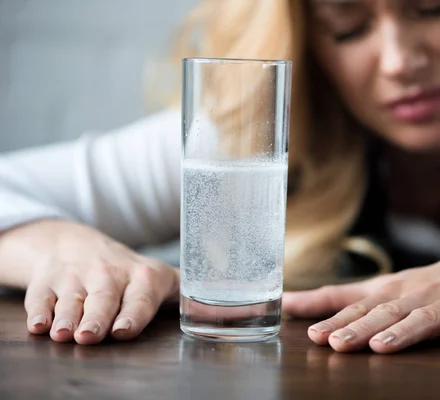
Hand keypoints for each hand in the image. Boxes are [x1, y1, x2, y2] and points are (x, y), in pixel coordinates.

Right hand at [0, 220, 178, 343]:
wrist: (78, 245)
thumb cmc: (130, 273)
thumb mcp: (162, 279)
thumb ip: (194, 297)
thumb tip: (249, 312)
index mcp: (142, 277)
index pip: (139, 297)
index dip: (132, 314)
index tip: (124, 330)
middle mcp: (108, 275)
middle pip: (102, 300)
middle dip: (96, 318)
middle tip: (90, 336)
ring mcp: (76, 277)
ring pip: (71, 300)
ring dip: (66, 318)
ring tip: (63, 333)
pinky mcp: (48, 281)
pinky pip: (41, 297)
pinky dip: (39, 311)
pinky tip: (39, 324)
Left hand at [283, 233, 439, 353]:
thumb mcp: (394, 286)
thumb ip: (352, 300)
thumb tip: (304, 308)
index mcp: (394, 290)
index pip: (354, 301)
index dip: (326, 310)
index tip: (295, 316)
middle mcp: (417, 294)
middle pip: (383, 312)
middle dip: (356, 328)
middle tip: (331, 341)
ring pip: (422, 319)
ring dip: (401, 332)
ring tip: (380, 346)